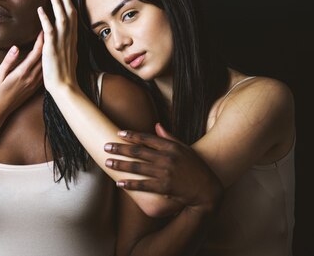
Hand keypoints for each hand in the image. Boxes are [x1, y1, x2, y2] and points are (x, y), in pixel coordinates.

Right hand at [0, 32, 43, 116]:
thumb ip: (8, 61)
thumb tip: (16, 47)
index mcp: (22, 73)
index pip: (36, 54)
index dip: (41, 41)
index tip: (43, 31)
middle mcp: (31, 79)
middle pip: (44, 59)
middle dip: (48, 45)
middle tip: (51, 34)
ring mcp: (33, 85)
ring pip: (46, 67)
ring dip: (49, 55)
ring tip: (51, 45)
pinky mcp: (33, 89)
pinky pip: (44, 74)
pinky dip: (47, 65)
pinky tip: (47, 62)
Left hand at [37, 0, 78, 93]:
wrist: (65, 87)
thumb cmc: (65, 76)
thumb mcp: (70, 57)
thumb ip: (68, 46)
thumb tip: (68, 41)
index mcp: (73, 40)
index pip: (73, 17)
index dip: (69, 3)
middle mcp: (69, 39)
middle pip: (69, 12)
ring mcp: (62, 43)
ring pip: (61, 17)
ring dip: (57, 3)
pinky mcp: (52, 48)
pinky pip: (49, 29)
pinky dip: (46, 18)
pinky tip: (40, 9)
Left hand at [104, 123, 222, 211]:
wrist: (207, 189)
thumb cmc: (196, 167)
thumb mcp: (185, 149)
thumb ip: (169, 137)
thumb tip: (156, 125)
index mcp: (171, 147)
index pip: (147, 138)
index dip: (132, 135)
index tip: (119, 133)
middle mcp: (167, 158)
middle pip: (138, 151)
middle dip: (120, 149)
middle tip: (106, 147)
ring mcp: (165, 173)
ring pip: (137, 167)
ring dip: (121, 165)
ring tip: (108, 163)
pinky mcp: (164, 187)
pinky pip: (143, 185)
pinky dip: (131, 184)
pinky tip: (119, 183)